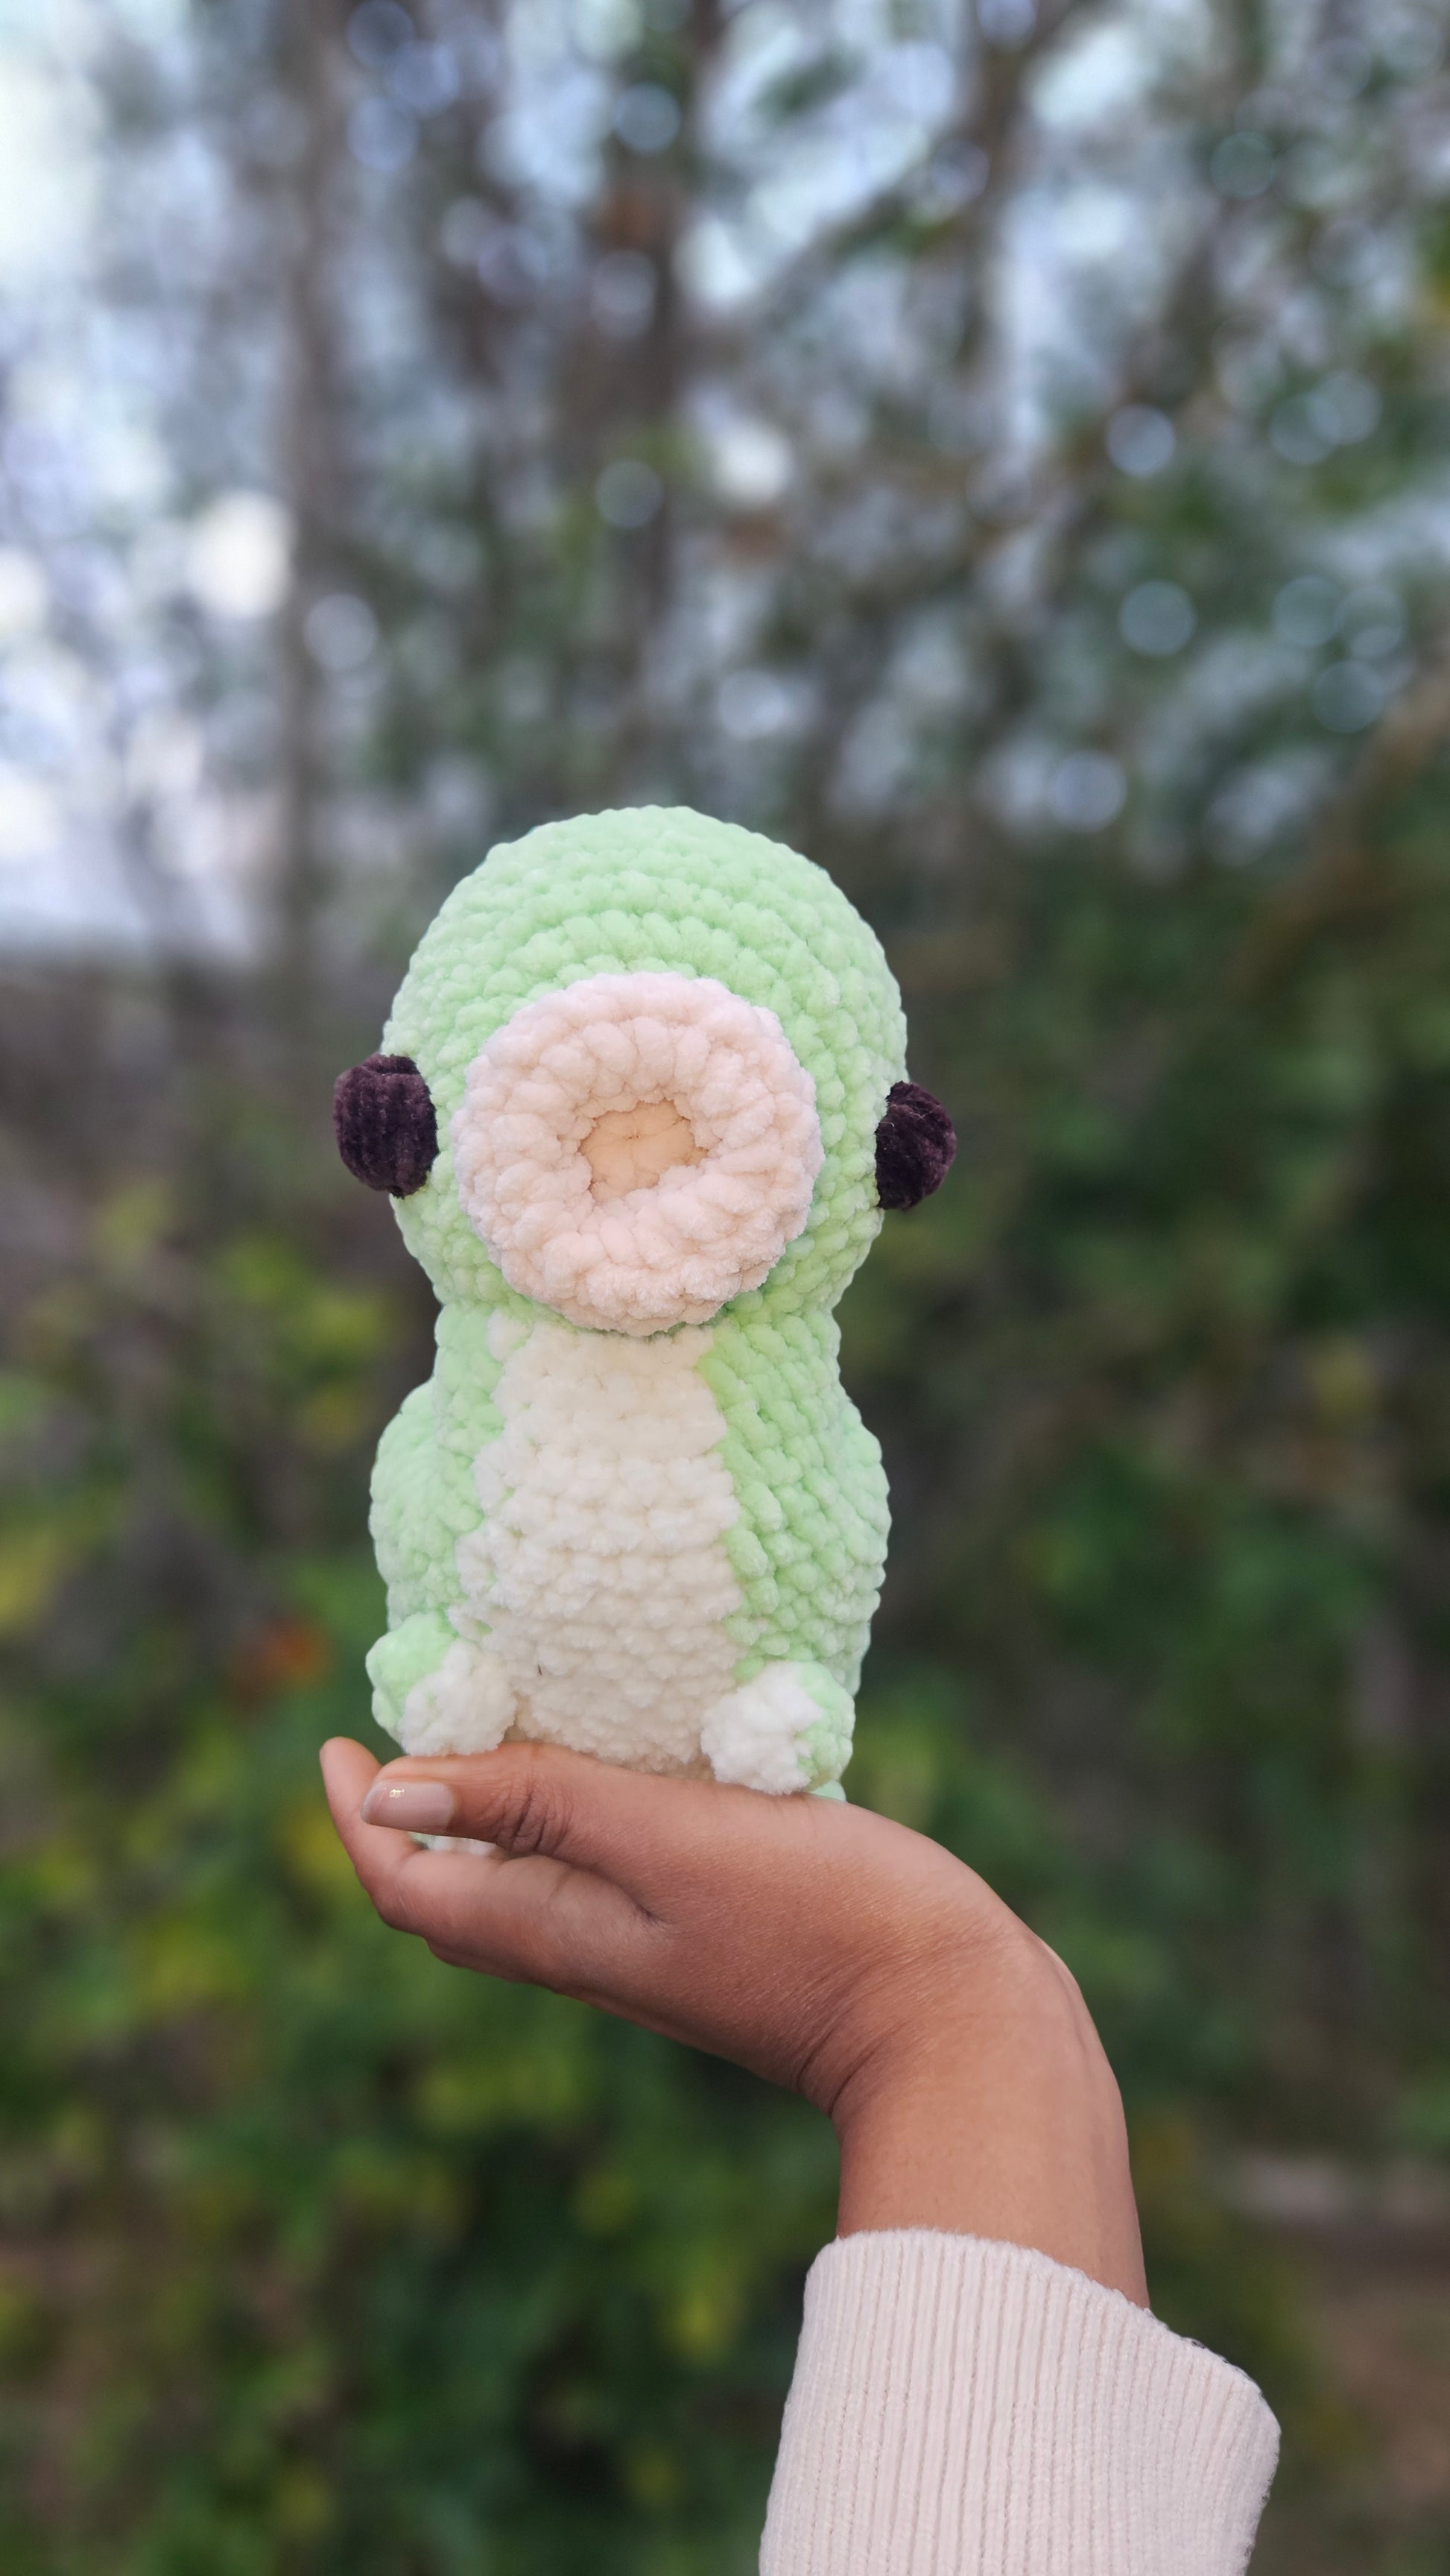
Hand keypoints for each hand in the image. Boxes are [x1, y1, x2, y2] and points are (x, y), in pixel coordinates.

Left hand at [320, 1738, 1146, 2305]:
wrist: (957, 2020)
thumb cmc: (822, 1919)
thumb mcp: (669, 1839)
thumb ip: (540, 1804)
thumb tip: (391, 1788)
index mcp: (562, 1933)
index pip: (409, 1887)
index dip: (356, 1817)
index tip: (336, 1738)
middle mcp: (592, 1949)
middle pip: (459, 1889)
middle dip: (412, 1808)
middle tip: (410, 1712)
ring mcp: (655, 1945)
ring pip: (533, 1876)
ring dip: (495, 1804)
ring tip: (502, 1716)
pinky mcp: (716, 1929)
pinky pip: (609, 1866)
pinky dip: (580, 1807)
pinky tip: (625, 1750)